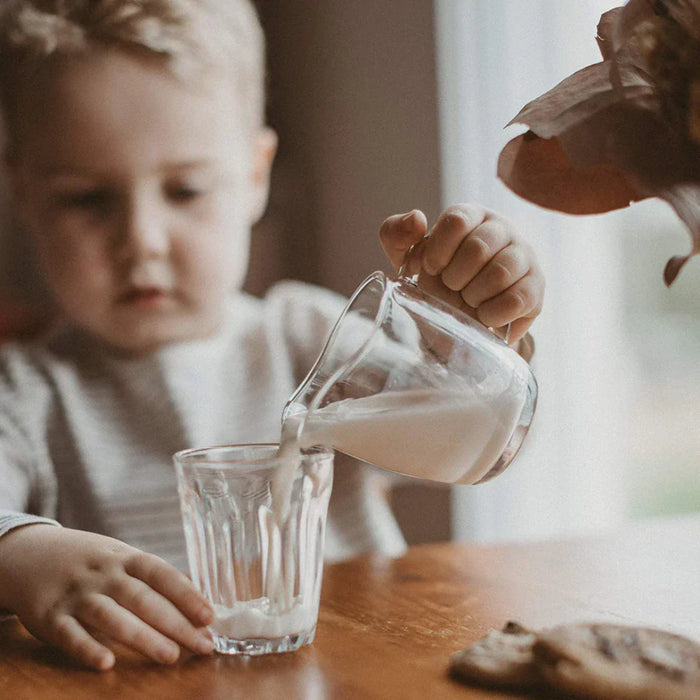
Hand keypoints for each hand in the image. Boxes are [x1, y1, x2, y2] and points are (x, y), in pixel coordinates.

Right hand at [0, 525, 213, 669]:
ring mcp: (77, 596)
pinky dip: (88, 649)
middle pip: (143, 599)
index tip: (209, 616)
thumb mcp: (121, 558)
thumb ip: (153, 578)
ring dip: (143, 637)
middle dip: (176, 624)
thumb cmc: (92, 562)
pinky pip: (71, 635)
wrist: (31, 554)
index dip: (187, 594)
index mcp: (126, 559)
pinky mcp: (51, 618)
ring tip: (170, 656)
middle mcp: (104, 575)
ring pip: (112, 617)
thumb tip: (195, 599)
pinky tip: (107, 663)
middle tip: (202, 645)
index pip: (161, 574)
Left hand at [379, 204, 543, 344]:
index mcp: (470, 215)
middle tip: (451, 288)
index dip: (438, 252)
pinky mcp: (536, 286)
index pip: (456, 221)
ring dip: (473, 296)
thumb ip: (396, 233)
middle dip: (455, 279)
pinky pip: (518, 299)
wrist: (461, 315)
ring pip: (500, 273)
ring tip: (468, 301)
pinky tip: (483, 316)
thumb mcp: (406, 257)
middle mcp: (501, 228)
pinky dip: (493, 314)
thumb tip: (416, 219)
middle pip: (478, 248)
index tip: (431, 269)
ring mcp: (524, 255)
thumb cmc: (435, 278)